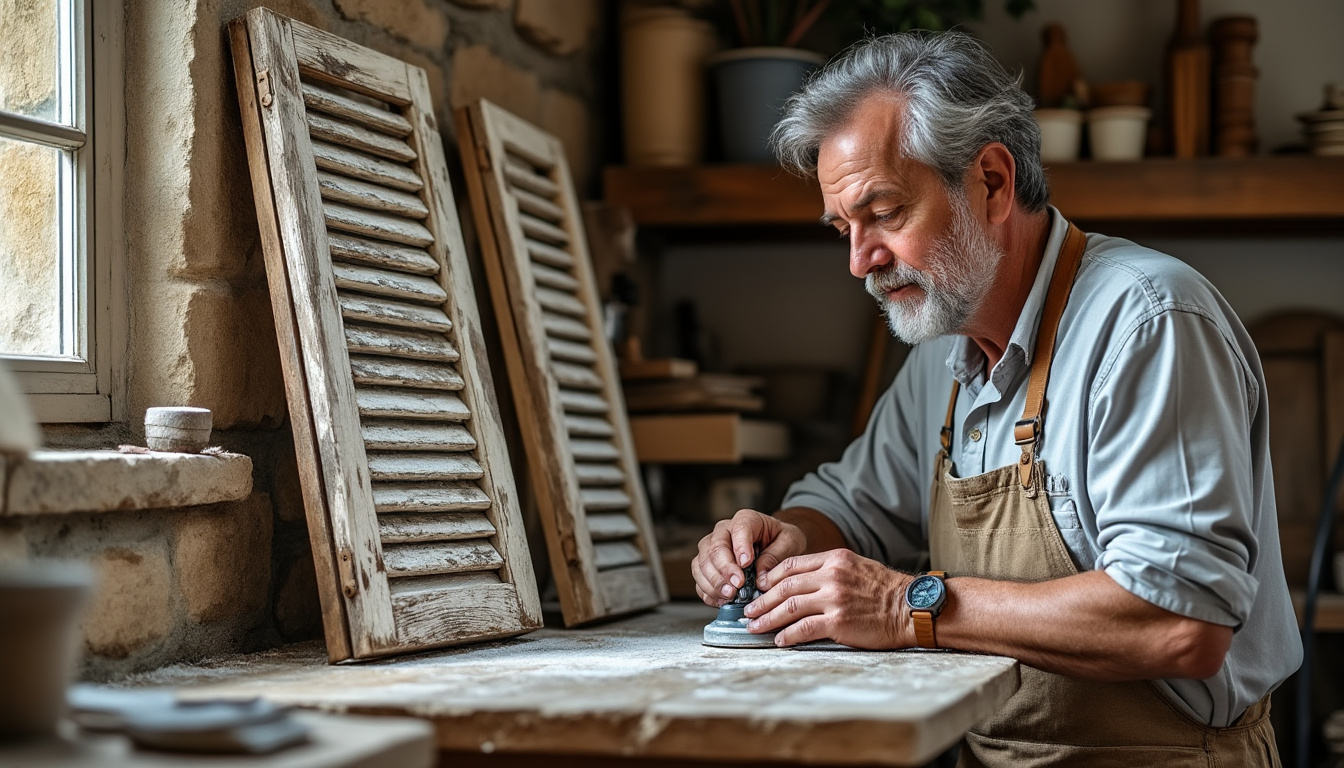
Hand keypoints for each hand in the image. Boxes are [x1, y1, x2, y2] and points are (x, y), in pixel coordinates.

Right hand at [691, 509, 807, 606]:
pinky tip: (721, 600)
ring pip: (701, 563)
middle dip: (724, 569)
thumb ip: (777, 555)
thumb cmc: (782, 540)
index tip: (746, 564)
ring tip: (729, 595)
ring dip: (713, 582)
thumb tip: (760, 575)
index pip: (739, 528)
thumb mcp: (791, 542)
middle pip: (714, 548)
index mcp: (746, 520)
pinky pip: (699, 578)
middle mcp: (724, 531)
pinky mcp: (707, 566)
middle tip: (737, 586)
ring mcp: (711, 548)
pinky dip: (707, 591)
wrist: (776, 545)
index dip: (740, 547)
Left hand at [746, 549, 913, 648]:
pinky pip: (804, 628)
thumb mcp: (857, 566)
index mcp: (835, 558)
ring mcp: (834, 598)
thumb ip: (829, 569)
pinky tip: (779, 640)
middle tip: (747, 611)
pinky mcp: (839, 622)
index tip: (758, 588)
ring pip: (789, 607)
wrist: (911, 608)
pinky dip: (788, 635)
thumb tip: (800, 581)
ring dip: (767, 618)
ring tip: (754, 626)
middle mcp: (832, 575)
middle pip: (785, 586)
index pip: (791, 564)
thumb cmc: (886, 590)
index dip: (770, 577)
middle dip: (761, 600)